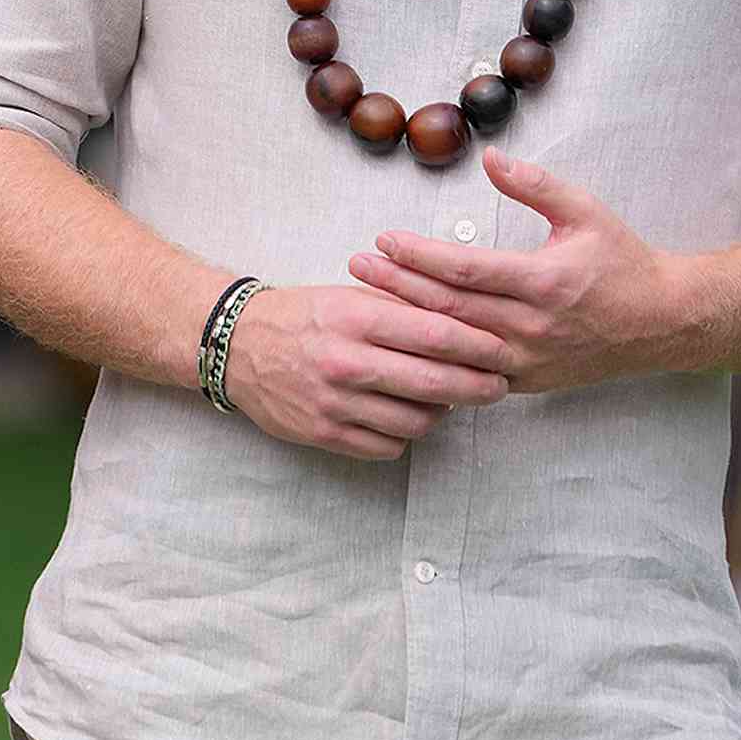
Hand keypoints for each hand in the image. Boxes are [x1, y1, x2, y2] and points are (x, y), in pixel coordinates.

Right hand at [219, 283, 510, 461]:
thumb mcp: (349, 293)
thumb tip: (466, 320)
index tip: (503, 352)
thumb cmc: (303, 315)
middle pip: (435, 384)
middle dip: (478, 388)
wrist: (237, 345)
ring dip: (442, 413)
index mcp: (357, 318)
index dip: (480, 347)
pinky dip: (407, 434)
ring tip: (447, 400)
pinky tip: (407, 416)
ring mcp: (335, 403)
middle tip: (497, 387)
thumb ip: (403, 305)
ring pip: (417, 422)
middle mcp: (347, 362)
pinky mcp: (324, 434)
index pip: (437, 336)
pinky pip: (388, 446)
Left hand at [344, 149, 680, 395]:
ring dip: (407, 324)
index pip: (465, 270)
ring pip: (454, 346)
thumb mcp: (585, 212)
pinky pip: (469, 374)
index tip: (384, 239)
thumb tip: (489, 156)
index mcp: (545, 282)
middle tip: (357, 265)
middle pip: (449, 308)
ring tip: (367, 301)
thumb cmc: (623, 262)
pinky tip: (402, 344)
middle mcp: (532, 327)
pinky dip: (434, 359)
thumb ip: (535, 185)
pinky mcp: (526, 382)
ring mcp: (528, 361)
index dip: (419, 255)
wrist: (662, 323)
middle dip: (397, 285)